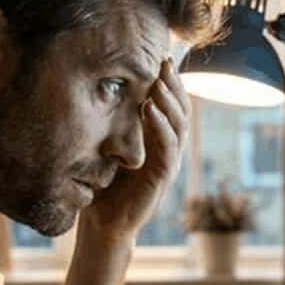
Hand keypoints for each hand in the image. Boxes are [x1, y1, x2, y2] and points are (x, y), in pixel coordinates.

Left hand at [80, 59, 189, 242]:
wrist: (103, 225)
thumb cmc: (104, 187)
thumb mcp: (109, 148)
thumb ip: (117, 125)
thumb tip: (107, 90)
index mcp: (158, 143)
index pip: (171, 107)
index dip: (170, 83)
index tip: (161, 59)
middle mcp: (168, 151)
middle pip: (181, 112)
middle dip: (174, 85)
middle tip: (164, 62)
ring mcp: (167, 165)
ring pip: (178, 127)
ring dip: (169, 102)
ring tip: (158, 81)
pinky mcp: (161, 179)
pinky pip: (168, 148)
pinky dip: (161, 126)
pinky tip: (151, 108)